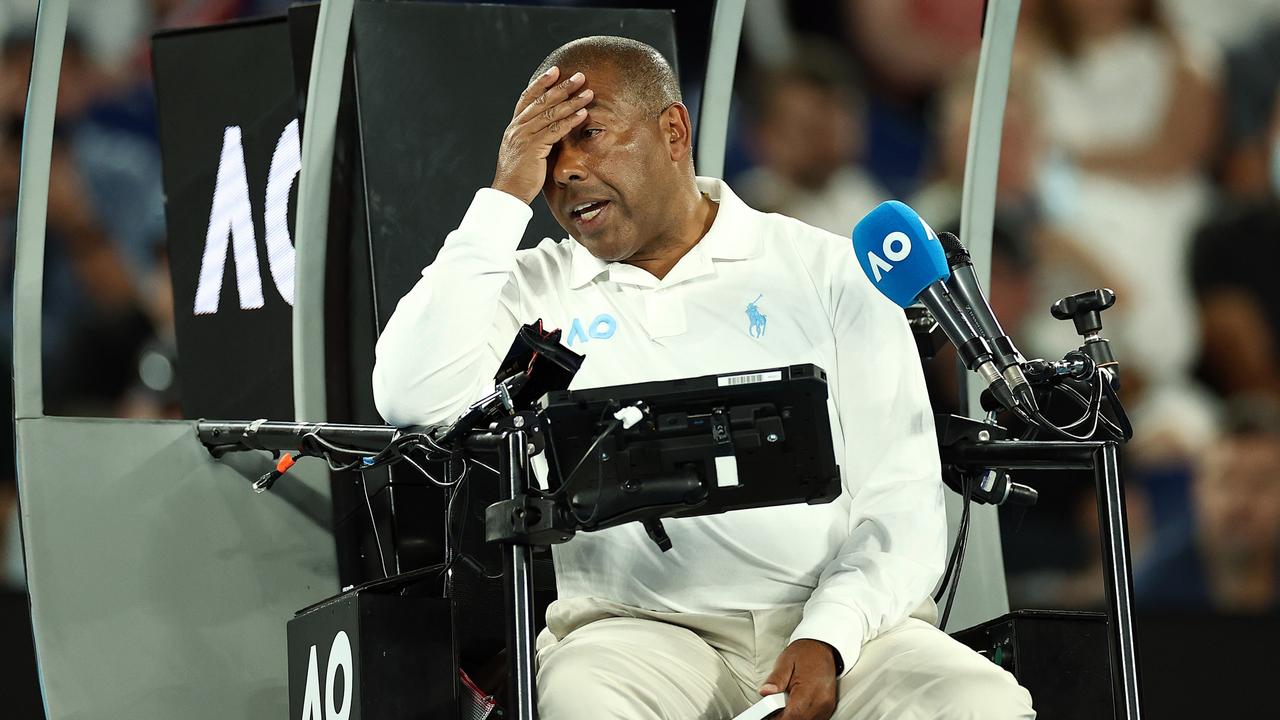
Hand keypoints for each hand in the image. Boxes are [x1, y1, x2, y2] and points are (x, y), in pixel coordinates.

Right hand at [492, 66, 592, 203]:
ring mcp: (524, 136)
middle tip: (579, 76)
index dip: (541, 83)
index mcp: (514, 126)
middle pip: (542, 101)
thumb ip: (535, 138)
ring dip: (571, 101)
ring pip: (550, 113)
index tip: (555, 71)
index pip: (527, 98)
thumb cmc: (519, 176)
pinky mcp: (533, 148)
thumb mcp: (524, 151)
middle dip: (562, 87)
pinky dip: (570, 121)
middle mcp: (518, 127)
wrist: (508, 193)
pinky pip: (554, 130)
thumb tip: (551, 130)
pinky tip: (583, 114)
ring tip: (588, 93)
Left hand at [759, 639, 838, 719]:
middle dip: (784, 717)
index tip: (768, 715)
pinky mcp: (828, 708)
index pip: (792, 716)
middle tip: (774, 706)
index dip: (778, 719)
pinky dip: (802, 715)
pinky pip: (813, 719)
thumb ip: (775, 679)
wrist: (821, 647)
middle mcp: (821, 702)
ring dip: (793, 716)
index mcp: (810, 690)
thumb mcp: (785, 662)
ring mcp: (826, 707)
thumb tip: (765, 691)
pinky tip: (795, 705)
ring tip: (785, 703)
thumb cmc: (804, 653)